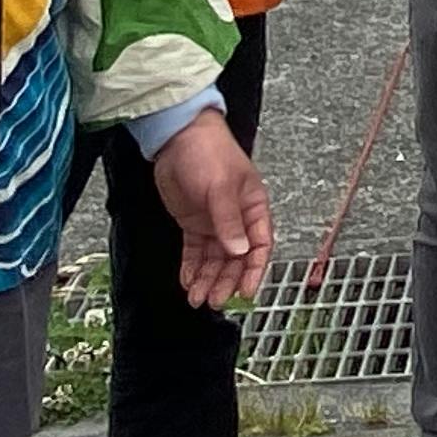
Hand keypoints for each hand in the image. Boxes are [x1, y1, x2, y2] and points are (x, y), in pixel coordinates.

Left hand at [148, 111, 273, 308]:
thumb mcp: (220, 186)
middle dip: (225, 281)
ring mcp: (214, 221)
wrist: (177, 136)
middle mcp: (236, 218)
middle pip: (235, 258)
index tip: (246, 291)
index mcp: (252, 206)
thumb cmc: (208, 150)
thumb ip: (228, 220)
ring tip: (197, 298)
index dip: (254, 270)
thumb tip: (239, 251)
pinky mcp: (193, 223)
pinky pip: (195, 251)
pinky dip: (192, 268)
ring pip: (214, 259)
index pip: (259, 245)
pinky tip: (187, 281)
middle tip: (214, 300)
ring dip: (207, 279)